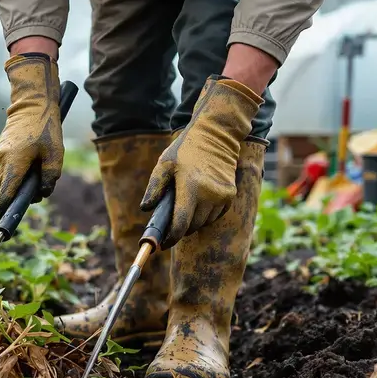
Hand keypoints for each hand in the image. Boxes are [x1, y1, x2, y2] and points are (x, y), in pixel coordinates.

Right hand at [0, 53, 63, 217]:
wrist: (32, 103)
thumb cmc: (45, 127)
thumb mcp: (56, 154)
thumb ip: (50, 177)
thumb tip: (42, 194)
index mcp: (13, 163)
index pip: (5, 194)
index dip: (6, 210)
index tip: (7, 222)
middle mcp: (1, 160)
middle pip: (5, 189)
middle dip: (18, 195)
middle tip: (37, 190)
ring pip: (5, 179)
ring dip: (18, 183)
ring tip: (36, 173)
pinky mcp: (0, 149)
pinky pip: (6, 169)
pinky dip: (16, 172)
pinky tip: (30, 163)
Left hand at [140, 76, 262, 248]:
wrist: (217, 134)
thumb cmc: (186, 149)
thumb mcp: (164, 164)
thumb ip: (154, 187)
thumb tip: (146, 209)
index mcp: (190, 186)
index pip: (180, 223)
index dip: (170, 238)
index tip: (162, 243)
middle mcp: (209, 193)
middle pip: (192, 226)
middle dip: (179, 229)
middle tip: (169, 225)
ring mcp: (222, 195)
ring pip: (204, 223)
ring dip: (192, 223)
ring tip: (183, 212)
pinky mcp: (230, 195)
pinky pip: (215, 216)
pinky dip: (205, 216)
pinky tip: (197, 205)